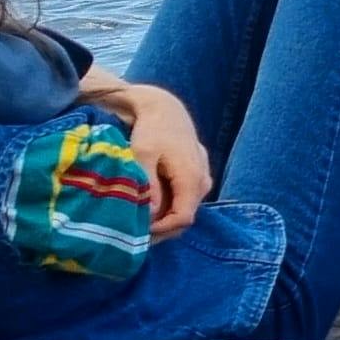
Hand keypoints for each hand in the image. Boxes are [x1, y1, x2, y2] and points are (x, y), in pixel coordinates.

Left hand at [87, 81, 210, 238]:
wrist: (165, 107)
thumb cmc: (151, 130)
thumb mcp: (143, 156)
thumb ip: (147, 186)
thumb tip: (150, 216)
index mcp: (193, 179)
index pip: (183, 219)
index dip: (161, 231)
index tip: (139, 231)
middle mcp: (204, 182)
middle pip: (185, 217)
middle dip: (161, 228)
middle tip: (136, 230)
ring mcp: (203, 177)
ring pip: (184, 208)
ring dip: (164, 217)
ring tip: (140, 216)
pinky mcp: (198, 173)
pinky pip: (185, 197)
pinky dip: (169, 204)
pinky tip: (150, 201)